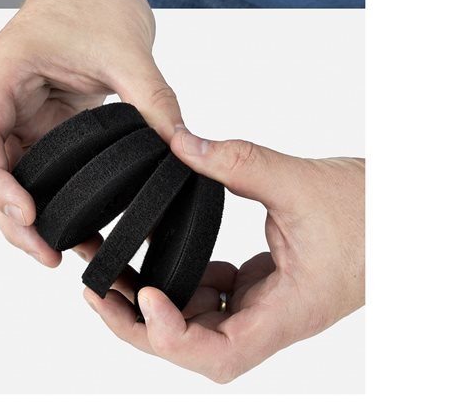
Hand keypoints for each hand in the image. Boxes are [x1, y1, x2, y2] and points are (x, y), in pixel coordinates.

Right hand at [0, 0, 182, 265]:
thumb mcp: (127, 49)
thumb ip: (154, 100)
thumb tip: (183, 147)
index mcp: (3, 75)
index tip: (26, 212)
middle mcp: (2, 100)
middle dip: (11, 215)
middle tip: (46, 254)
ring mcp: (21, 115)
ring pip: (9, 176)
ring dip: (27, 216)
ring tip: (58, 253)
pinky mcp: (43, 125)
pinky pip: (37, 169)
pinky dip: (49, 200)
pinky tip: (72, 226)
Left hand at [84, 128, 364, 382]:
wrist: (401, 216)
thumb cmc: (372, 213)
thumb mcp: (302, 182)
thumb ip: (238, 162)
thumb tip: (181, 143)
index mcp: (287, 311)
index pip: (220, 352)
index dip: (173, 335)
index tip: (145, 297)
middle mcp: (269, 319)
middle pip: (193, 345)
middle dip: (139, 324)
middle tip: (94, 289)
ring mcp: (263, 305)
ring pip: (197, 322)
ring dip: (151, 302)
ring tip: (110, 270)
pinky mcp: (260, 286)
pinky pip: (212, 294)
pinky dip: (180, 280)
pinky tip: (160, 254)